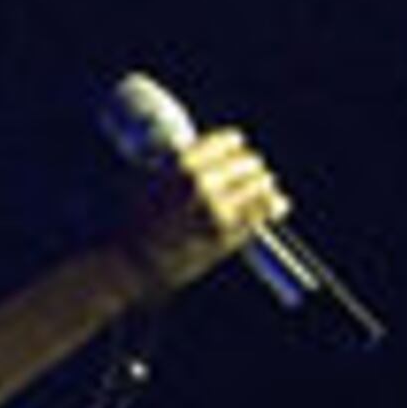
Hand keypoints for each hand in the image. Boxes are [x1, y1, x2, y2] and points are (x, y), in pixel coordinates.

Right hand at [118, 126, 291, 302]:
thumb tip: (183, 145)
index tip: (236, 148)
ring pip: (261, 184)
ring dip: (262, 184)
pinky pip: (264, 212)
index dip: (233, 144)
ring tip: (264, 186)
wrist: (128, 266)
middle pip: (248, 162)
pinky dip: (274, 206)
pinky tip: (278, 204)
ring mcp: (217, 210)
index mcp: (182, 165)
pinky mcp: (228, 234)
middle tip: (249, 170)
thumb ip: (167, 162)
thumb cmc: (129, 225)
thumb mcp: (141, 181)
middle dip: (249, 166)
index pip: (228, 141)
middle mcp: (203, 184)